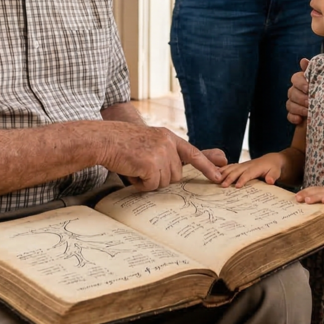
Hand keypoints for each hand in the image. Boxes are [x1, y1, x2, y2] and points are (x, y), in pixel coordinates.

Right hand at [105, 127, 223, 191]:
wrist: (104, 139)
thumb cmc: (122, 144)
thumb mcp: (149, 142)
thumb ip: (167, 153)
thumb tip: (180, 170)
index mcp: (168, 137)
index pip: (193, 153)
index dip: (207, 166)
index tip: (220, 176)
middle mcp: (167, 143)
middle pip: (175, 176)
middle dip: (159, 177)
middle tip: (141, 165)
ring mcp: (160, 153)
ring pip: (163, 182)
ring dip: (148, 180)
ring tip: (134, 166)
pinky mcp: (150, 164)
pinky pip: (150, 186)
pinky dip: (140, 183)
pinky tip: (131, 170)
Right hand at [219, 152, 284, 187]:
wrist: (271, 160)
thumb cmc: (273, 168)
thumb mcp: (276, 172)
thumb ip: (273, 176)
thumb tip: (270, 181)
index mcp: (255, 167)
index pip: (248, 174)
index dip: (242, 180)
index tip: (236, 187)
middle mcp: (247, 165)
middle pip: (236, 171)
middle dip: (229, 178)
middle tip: (222, 186)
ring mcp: (242, 165)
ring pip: (231, 168)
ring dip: (223, 174)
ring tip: (215, 180)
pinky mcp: (239, 165)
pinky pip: (229, 167)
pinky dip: (221, 170)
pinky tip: (214, 173)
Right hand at [285, 58, 310, 124]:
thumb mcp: (322, 80)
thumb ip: (313, 71)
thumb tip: (303, 60)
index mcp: (302, 81)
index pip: (295, 78)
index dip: (300, 83)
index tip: (308, 88)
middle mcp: (295, 91)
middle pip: (291, 92)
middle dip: (300, 98)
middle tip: (309, 102)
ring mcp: (294, 103)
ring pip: (289, 104)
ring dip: (298, 108)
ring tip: (308, 112)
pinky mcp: (294, 115)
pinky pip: (289, 116)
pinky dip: (293, 118)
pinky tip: (300, 120)